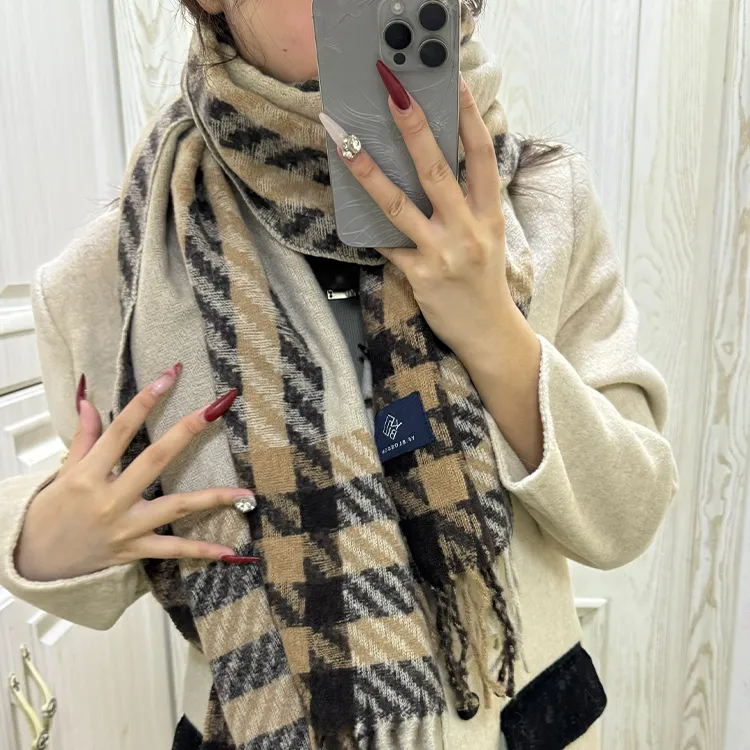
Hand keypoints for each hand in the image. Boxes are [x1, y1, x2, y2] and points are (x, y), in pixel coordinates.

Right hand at [15, 367, 256, 582]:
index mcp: (88, 475)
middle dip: (186, 432)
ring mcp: (125, 526)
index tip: (169, 376)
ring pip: (175, 507)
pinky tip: (229, 549)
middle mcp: (109, 499)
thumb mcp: (63, 471)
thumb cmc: (50, 512)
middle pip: (154, 460)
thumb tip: (88, 400)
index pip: (120, 430)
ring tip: (246, 493)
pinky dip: (200, 550)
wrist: (33, 562)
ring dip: (213, 498)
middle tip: (214, 409)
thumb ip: (83, 437)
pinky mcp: (134, 550)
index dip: (145, 401)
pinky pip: (172, 550)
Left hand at [319, 65, 543, 466]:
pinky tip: (347, 201)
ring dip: (369, 171)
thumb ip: (468, 205)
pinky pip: (387, 244)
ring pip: (399, 205)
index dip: (467, 117)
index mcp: (490, 216)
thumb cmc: (485, 282)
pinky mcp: (420, 276)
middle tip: (393, 92)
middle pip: (437, 171)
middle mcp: (468, 230)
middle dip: (414, 128)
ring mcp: (443, 254)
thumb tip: (432, 168)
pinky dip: (368, 226)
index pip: (481, 157)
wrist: (490, 333)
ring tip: (345, 142)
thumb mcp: (488, 238)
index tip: (451, 81)